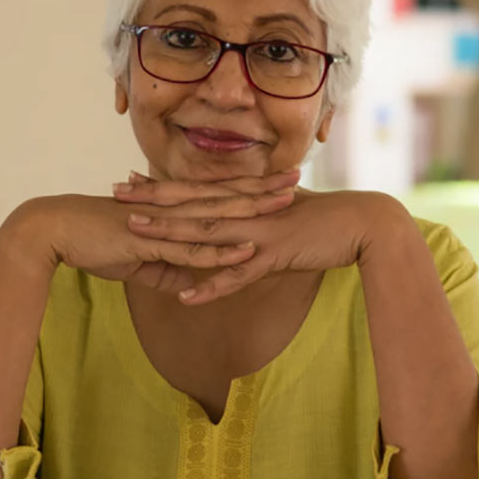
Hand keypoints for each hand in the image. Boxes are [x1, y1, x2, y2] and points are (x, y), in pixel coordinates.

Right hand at [10, 186, 293, 294]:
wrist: (56, 231)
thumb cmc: (94, 240)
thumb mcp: (138, 258)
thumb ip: (167, 269)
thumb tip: (189, 284)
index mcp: (170, 206)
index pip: (219, 192)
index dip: (250, 185)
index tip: (279, 178)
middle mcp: (171, 208)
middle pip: (226, 196)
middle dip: (263, 189)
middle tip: (299, 178)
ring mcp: (163, 223)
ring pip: (215, 218)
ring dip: (251, 213)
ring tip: (284, 207)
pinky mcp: (150, 242)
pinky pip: (190, 250)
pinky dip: (220, 252)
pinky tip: (245, 253)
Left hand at [115, 179, 409, 303]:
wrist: (363, 223)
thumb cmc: (325, 220)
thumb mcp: (282, 215)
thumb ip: (254, 219)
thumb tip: (234, 224)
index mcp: (246, 200)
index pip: (196, 191)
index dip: (162, 187)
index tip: (129, 181)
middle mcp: (247, 210)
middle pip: (191, 205)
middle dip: (152, 202)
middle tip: (116, 195)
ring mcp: (259, 231)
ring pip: (206, 233)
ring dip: (171, 234)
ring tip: (136, 236)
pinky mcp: (275, 254)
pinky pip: (238, 274)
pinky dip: (212, 285)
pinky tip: (186, 297)